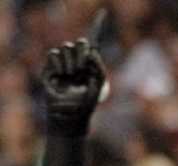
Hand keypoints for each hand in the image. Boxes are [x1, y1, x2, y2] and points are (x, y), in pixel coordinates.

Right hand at [39, 10, 106, 135]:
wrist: (68, 116)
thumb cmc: (86, 105)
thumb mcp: (96, 86)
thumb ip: (98, 68)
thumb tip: (91, 51)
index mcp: (90, 67)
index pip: (93, 45)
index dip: (97, 27)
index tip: (103, 13)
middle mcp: (77, 64)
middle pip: (79, 44)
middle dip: (81, 54)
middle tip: (81, 68)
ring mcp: (64, 65)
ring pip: (66, 48)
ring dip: (70, 62)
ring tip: (71, 76)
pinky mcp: (51, 68)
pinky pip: (54, 53)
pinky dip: (58, 62)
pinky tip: (61, 74)